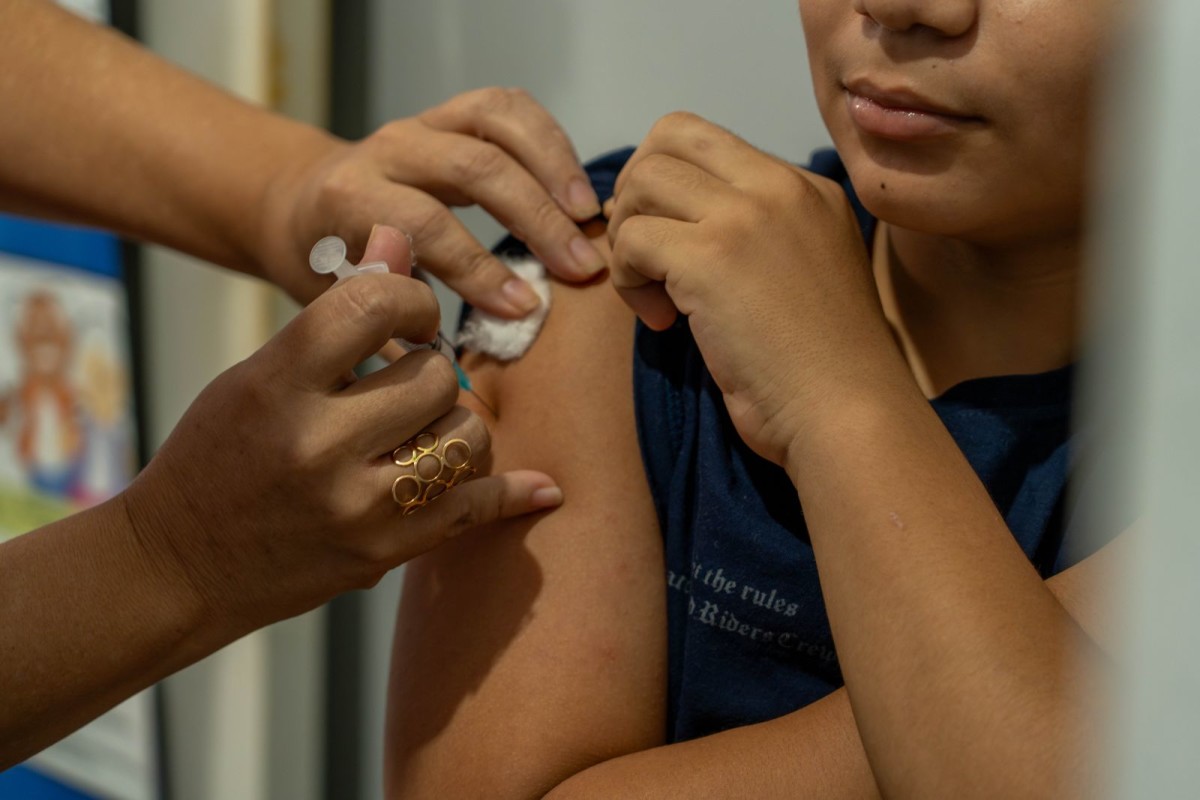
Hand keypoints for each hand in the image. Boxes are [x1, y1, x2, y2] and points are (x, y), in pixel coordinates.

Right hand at [122, 227, 562, 632]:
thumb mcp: (258, 374)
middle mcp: (319, 446)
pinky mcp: (383, 554)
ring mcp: (356, 507)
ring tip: (421, 430)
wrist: (179, 567)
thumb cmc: (218, 455)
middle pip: (435, 376)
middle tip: (409, 381)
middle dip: (432, 369)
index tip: (408, 313)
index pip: (373, 305)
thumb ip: (336, 314)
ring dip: (455, 424)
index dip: (410, 297)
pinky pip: (474, 510)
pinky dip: (512, 494)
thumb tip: (398, 238)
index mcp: (276, 385)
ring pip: (466, 437)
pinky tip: (541, 486)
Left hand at [260, 87, 606, 316]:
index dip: (479, 269)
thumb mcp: (341, 305)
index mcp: (351, 199)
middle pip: (474, 167)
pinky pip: (509, 108)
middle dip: (536, 219)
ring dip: (553, 168)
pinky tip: (577, 188)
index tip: (526, 309)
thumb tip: (450, 377)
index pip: (426, 225)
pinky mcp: (451, 113)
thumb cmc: (329, 268)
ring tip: (591, 217)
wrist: (304, 207)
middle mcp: (387, 149)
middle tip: (581, 268)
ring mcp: (423, 123)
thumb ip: (391, 332)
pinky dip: (551, 141)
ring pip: (497, 120)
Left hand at [606, 112, 902, 466]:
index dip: (667, 182)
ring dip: (629, 240)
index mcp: (807, 188)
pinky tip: (663, 322)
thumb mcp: (803, 272)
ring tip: (656, 297)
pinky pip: (630, 240)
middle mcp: (780, 185)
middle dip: (636, 194)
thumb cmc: (823, 368)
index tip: (668, 241)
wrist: (847, 414)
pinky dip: (628, 282)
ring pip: (642, 182)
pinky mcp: (710, 257)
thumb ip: (755, 235)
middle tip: (646, 257)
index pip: (708, 141)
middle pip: (668, 137)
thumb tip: (669, 220)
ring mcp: (746, 216)